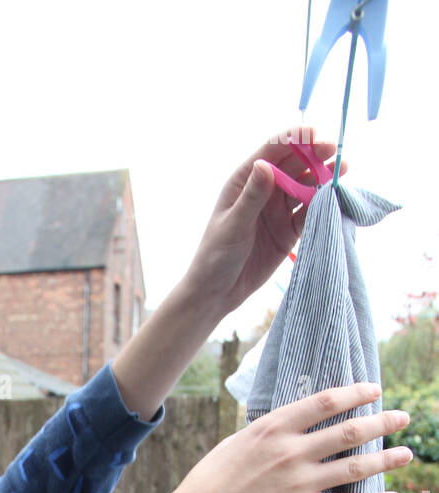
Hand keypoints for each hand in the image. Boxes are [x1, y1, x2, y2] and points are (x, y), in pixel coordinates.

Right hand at [161, 383, 409, 492]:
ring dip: (386, 459)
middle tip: (403, 418)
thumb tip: (293, 422)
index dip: (356, 393)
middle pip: (350, 431)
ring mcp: (299, 482)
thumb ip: (270, 431)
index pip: (327, 401)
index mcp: (274, 427)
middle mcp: (292, 451)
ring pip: (355, 466)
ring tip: (406, 453)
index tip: (374, 390)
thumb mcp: (238, 441)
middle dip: (382, 422)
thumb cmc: (211, 478)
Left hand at [183, 127, 346, 317]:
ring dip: (323, 178)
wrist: (218, 292)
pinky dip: (323, 206)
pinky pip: (309, 213)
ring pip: (305, 187)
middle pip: (294, 165)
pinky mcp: (288, 231)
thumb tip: (265, 164)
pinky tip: (336, 198)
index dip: (293, 139)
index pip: (271, 151)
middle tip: (335, 151)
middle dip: (314, 156)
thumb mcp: (233, 225)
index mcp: (245, 180)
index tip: (313, 133)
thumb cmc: (216, 255)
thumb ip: (251, 196)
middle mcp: (264, 190)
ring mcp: (278, 210)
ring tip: (343, 170)